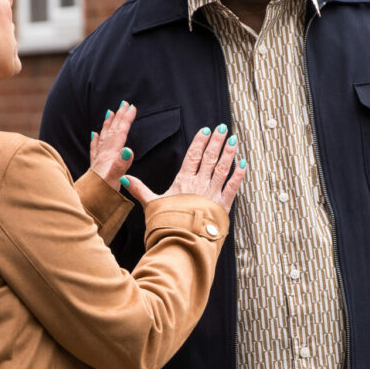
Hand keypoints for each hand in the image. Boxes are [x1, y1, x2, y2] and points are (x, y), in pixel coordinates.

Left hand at [88, 101, 137, 191]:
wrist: (86, 204)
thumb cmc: (101, 194)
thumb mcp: (114, 180)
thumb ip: (121, 165)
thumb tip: (128, 150)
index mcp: (110, 156)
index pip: (120, 133)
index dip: (126, 120)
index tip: (132, 107)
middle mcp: (103, 155)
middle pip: (112, 131)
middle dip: (118, 117)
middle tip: (124, 103)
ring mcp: (98, 160)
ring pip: (104, 137)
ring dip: (108, 124)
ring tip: (109, 112)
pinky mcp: (94, 167)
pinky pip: (95, 148)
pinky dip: (96, 139)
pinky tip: (94, 134)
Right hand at [124, 124, 246, 211]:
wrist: (181, 239)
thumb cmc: (167, 223)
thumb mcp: (151, 204)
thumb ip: (140, 189)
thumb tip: (125, 179)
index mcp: (183, 182)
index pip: (192, 156)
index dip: (199, 142)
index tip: (205, 130)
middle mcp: (199, 184)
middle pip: (209, 158)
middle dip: (216, 141)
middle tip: (223, 129)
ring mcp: (212, 193)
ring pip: (222, 168)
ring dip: (229, 153)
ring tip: (234, 140)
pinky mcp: (223, 205)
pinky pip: (233, 186)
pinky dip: (239, 174)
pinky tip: (243, 164)